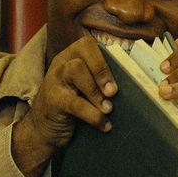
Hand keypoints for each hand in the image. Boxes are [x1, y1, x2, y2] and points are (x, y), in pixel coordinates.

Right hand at [10, 35, 115, 176]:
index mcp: (71, 57)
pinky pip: (75, 103)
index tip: (118, 79)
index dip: (104, 59)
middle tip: (113, 92)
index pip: (88, 44)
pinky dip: (93, 116)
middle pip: (82, 53)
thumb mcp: (84, 89)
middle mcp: (61, 64)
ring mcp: (54, 81)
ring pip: (76, 70)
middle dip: (102, 71)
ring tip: (108, 109)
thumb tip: (135, 82)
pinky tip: (104, 125)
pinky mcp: (52, 101)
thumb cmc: (71, 107)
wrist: (43, 131)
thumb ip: (101, 81)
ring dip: (96, 91)